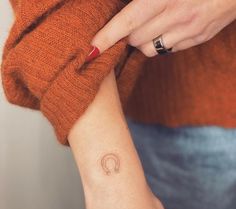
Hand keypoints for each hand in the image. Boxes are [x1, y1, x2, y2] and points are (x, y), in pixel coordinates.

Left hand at [91, 0, 235, 55]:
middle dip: (126, 36)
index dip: (107, 37)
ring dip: (142, 41)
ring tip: (149, 24)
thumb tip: (126, 5)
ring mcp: (190, 31)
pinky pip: (169, 50)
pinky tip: (167, 27)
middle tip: (127, 25)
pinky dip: (161, 42)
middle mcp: (178, 16)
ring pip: (150, 49)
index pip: (128, 22)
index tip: (92, 49)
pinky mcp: (199, 38)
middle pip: (136, 40)